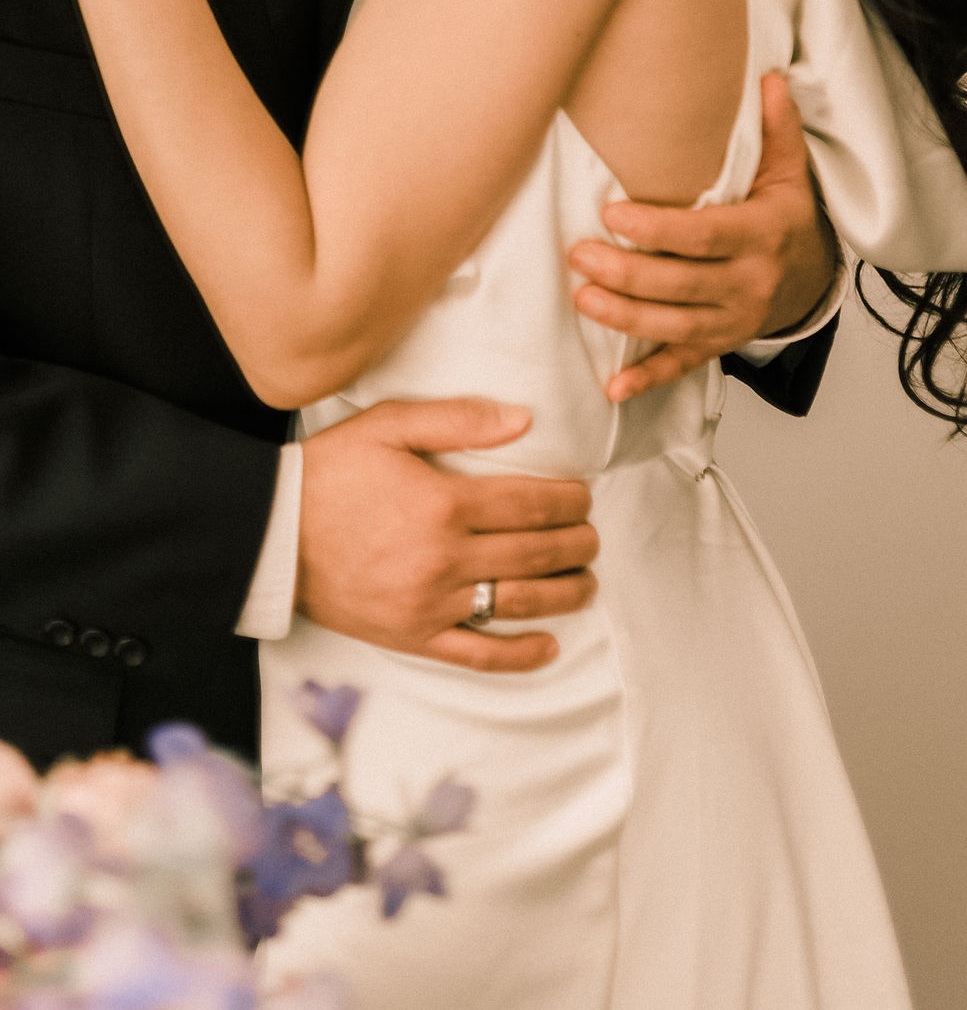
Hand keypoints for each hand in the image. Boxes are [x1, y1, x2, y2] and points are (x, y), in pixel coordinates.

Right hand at [296, 398, 597, 671]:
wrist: (268, 534)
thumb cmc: (328, 473)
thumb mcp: (387, 426)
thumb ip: (458, 419)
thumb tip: (523, 419)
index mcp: (445, 502)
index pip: (534, 505)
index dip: (571, 502)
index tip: (582, 498)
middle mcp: (446, 558)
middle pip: (538, 554)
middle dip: (579, 544)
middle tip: (591, 536)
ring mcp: (431, 603)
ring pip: (521, 603)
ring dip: (567, 593)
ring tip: (585, 580)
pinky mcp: (414, 637)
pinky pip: (479, 654)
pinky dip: (521, 655)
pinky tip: (550, 644)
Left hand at [568, 72, 837, 399]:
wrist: (813, 281)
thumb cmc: (787, 222)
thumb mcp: (789, 176)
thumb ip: (777, 130)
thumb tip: (767, 78)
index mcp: (760, 237)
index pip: (702, 236)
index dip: (656, 230)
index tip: (612, 214)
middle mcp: (747, 284)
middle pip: (680, 284)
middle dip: (626, 273)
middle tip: (578, 254)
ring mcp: (731, 321)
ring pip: (673, 326)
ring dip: (624, 317)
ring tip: (582, 298)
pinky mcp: (717, 346)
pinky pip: (681, 367)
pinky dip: (647, 380)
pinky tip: (612, 387)